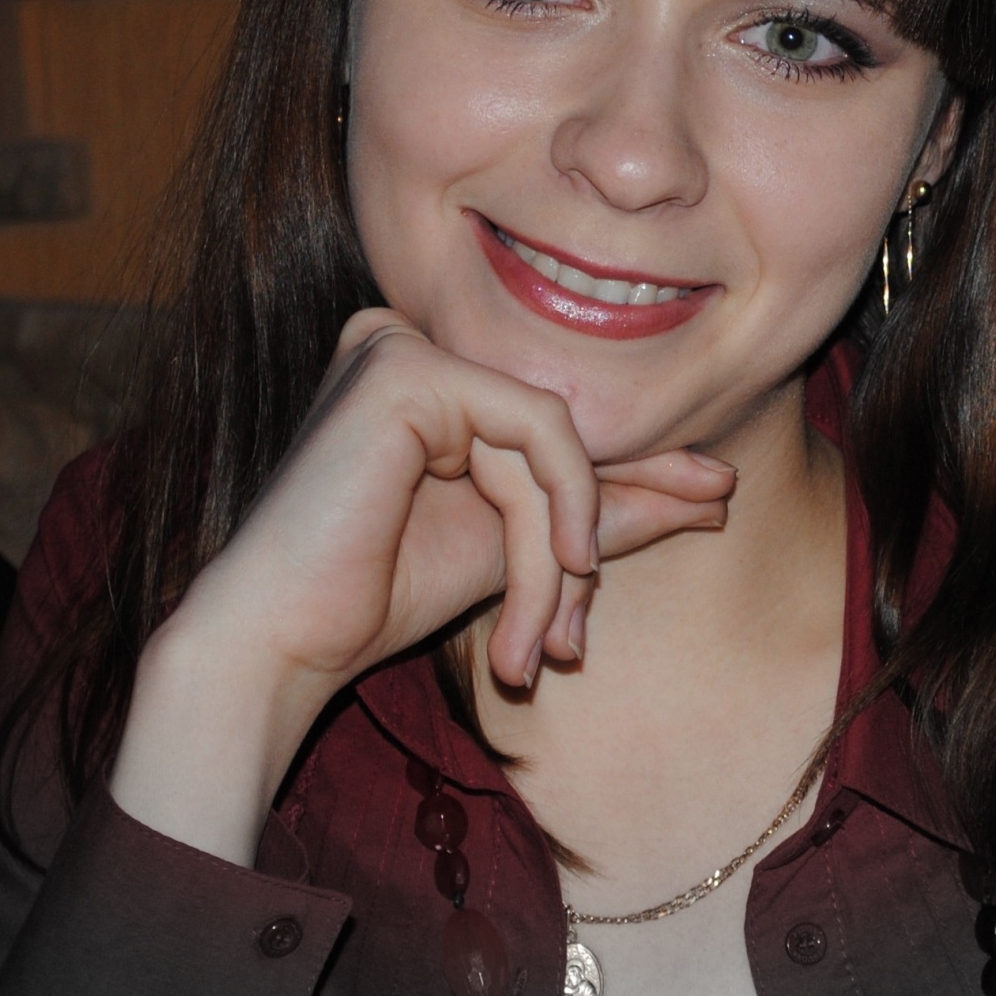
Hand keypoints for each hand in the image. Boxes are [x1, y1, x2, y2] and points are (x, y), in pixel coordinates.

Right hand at [109, 309, 733, 856]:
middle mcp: (409, 346)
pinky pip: (537, 430)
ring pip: (550, 446)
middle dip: (588, 543)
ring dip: (556, 561)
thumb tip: (713, 490)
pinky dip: (558, 511)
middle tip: (576, 646)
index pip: (551, 423)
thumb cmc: (373, 599)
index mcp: (426, 381)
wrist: (282, 639)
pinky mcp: (408, 367)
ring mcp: (403, 347)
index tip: (714, 505)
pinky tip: (559, 570)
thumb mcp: (513, 552)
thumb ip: (600, 515)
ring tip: (538, 648)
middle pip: (556, 437)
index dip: (636, 472)